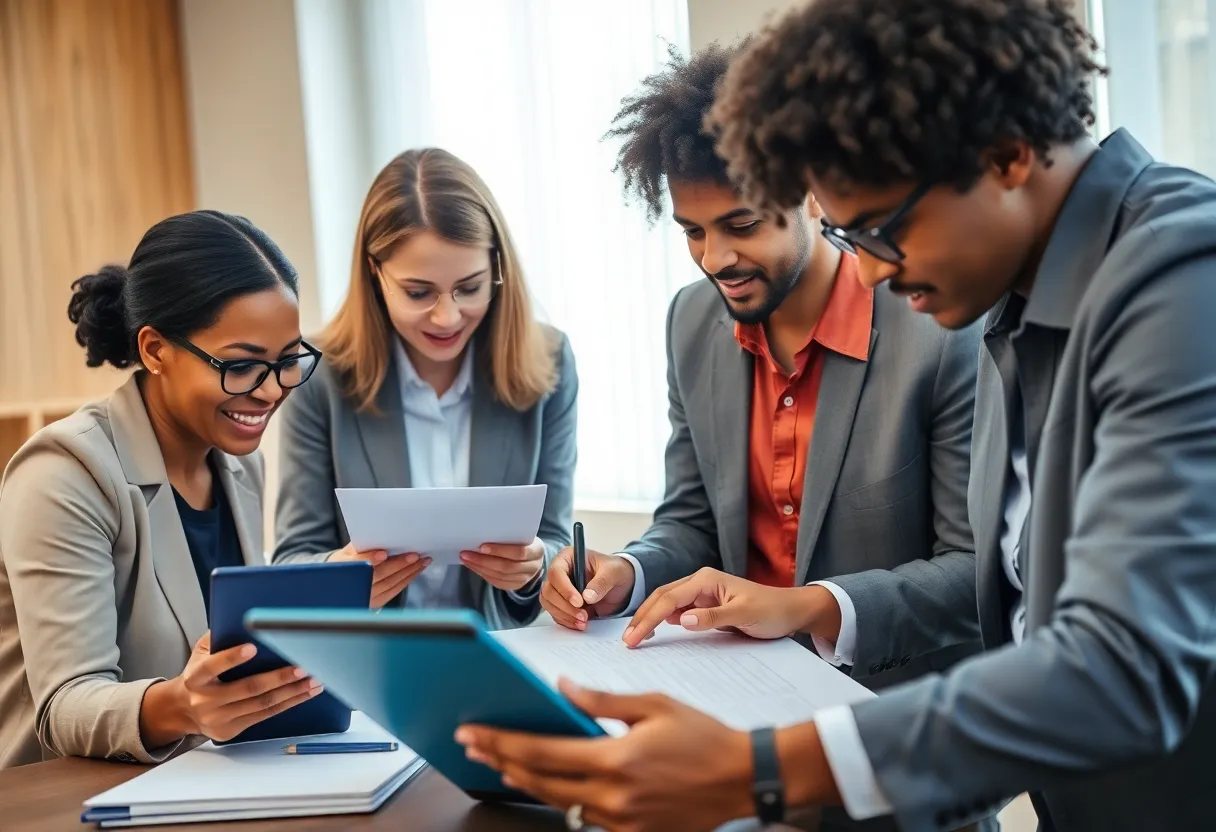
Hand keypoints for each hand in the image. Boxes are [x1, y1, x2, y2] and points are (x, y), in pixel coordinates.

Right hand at [164, 632, 322, 743]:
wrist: (183, 710)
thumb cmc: (200, 673)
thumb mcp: (200, 652)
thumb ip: (219, 637)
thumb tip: (248, 619)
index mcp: (195, 677)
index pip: (212, 666)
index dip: (231, 658)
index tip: (253, 648)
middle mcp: (205, 700)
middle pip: (248, 689)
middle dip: (279, 678)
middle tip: (303, 666)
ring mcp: (219, 718)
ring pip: (262, 704)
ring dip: (292, 692)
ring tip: (314, 680)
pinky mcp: (232, 730)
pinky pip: (266, 715)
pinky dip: (289, 703)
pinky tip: (305, 693)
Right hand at [329, 543, 429, 607]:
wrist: (337, 584)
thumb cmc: (344, 563)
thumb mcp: (347, 552)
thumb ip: (361, 545)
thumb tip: (380, 534)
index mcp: (343, 568)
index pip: (356, 564)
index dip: (370, 559)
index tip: (383, 554)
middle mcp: (354, 586)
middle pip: (378, 575)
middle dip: (399, 565)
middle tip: (415, 556)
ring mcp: (365, 597)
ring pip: (389, 584)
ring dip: (408, 572)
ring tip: (422, 561)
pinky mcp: (375, 603)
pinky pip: (393, 591)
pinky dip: (406, 580)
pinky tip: (416, 570)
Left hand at [455, 679, 754, 831]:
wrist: (742, 777)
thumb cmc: (702, 736)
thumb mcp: (652, 705)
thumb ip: (600, 700)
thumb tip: (560, 689)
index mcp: (615, 760)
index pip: (542, 752)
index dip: (502, 742)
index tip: (475, 733)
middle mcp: (613, 797)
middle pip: (539, 782)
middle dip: (501, 761)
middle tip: (473, 746)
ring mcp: (621, 821)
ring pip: (557, 803)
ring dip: (525, 781)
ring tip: (499, 762)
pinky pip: (583, 818)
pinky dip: (560, 798)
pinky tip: (545, 783)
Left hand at [460, 537, 544, 591]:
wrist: (534, 558)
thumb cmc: (524, 541)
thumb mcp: (522, 535)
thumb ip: (509, 535)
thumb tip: (482, 532)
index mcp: (537, 550)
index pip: (519, 552)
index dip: (500, 550)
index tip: (482, 546)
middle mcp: (533, 567)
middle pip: (507, 566)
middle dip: (484, 560)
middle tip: (466, 553)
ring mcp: (524, 579)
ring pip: (500, 576)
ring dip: (480, 567)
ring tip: (465, 558)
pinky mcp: (515, 586)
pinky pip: (497, 582)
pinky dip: (483, 574)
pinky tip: (472, 566)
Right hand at [541, 548, 635, 629]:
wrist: (621, 585)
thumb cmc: (616, 572)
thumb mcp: (614, 572)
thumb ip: (601, 582)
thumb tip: (587, 597)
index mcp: (568, 558)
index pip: (556, 572)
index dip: (565, 588)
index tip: (579, 602)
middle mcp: (560, 573)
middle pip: (549, 590)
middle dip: (564, 606)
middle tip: (583, 616)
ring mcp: (559, 589)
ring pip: (549, 604)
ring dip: (565, 615)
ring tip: (584, 621)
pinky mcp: (562, 603)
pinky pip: (556, 614)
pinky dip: (566, 621)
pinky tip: (580, 624)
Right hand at [623, 567, 839, 647]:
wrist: (790, 611)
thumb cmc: (771, 610)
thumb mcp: (744, 615)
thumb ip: (712, 617)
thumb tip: (680, 620)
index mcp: (705, 579)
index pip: (668, 599)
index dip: (648, 619)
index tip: (633, 639)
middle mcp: (699, 583)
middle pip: (661, 598)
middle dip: (642, 618)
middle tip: (626, 642)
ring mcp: (700, 594)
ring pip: (666, 604)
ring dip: (648, 619)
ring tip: (633, 638)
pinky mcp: (703, 605)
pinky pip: (676, 612)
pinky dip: (661, 622)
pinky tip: (653, 633)